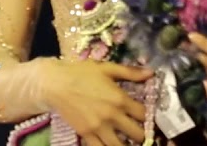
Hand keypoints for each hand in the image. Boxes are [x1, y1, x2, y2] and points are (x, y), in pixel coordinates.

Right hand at [38, 58, 152, 145]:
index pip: (144, 114)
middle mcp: (112, 116)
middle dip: (141, 134)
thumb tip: (151, 73)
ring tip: (126, 141)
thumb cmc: (81, 73)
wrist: (55, 84)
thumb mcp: (106, 68)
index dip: (148, 116)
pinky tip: (110, 143)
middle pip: (137, 134)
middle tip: (138, 131)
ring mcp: (99, 128)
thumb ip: (130, 72)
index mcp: (120, 99)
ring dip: (127, 145)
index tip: (145, 116)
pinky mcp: (86, 135)